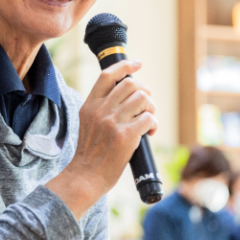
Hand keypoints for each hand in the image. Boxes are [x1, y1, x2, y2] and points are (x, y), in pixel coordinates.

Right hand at [47, 60, 156, 218]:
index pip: (108, 75)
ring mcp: (113, 122)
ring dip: (151, 107)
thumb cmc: (90, 152)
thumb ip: (101, 108)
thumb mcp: (87, 123)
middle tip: (146, 104)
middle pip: (131, 84)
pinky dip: (153, 123)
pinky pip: (149, 118)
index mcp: (90, 105)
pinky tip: (150, 132)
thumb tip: (125, 94)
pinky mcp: (126, 136)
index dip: (125, 66)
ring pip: (143, 99)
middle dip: (144, 91)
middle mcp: (101, 110)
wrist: (86, 176)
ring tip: (148, 119)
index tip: (138, 64)